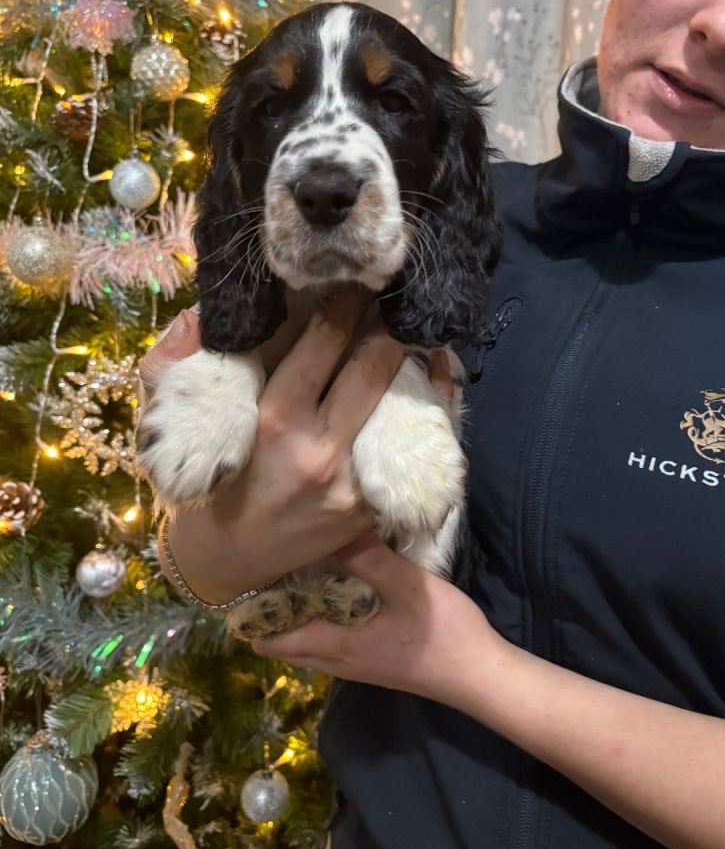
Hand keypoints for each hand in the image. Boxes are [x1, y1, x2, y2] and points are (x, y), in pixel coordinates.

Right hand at [137, 293, 404, 604]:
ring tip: (414, 334)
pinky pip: (406, 451)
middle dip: (385, 328)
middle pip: (372, 370)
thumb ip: (170, 366)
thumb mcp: (168, 427)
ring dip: (409, 367)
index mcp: (273, 423)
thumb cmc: (199, 488)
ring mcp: (353, 485)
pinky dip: (424, 413)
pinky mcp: (370, 510)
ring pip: (399, 408)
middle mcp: (320, 452)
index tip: (355, 283)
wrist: (226, 564)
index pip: (322, 347)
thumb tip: (198, 316)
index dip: (344, 307)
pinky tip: (433, 381)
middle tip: (392, 300)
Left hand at [252, 532, 499, 705]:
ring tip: (298, 572)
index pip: (269, 640)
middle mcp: (336, 661)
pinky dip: (319, 619)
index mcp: (334, 645)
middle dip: (269, 611)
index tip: (250, 574)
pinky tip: (336, 588)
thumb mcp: (407, 587)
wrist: (479, 674)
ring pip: (305, 644)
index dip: (251, 613)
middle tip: (271, 567)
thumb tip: (332, 526)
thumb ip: (369, 558)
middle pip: (281, 644)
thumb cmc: (443, 632)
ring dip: (295, 615)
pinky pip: (327, 642)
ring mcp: (354, 664)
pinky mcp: (371, 660)